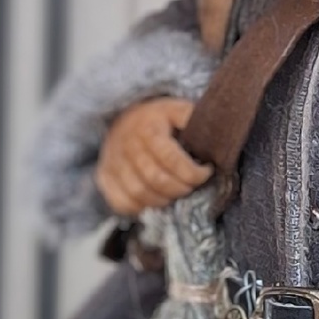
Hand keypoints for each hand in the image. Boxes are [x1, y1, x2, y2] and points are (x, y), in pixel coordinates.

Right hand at [96, 98, 210, 217]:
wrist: (126, 117)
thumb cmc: (162, 119)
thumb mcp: (179, 110)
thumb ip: (195, 119)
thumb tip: (214, 134)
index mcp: (148, 127)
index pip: (171, 158)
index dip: (193, 172)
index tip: (206, 171)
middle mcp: (126, 144)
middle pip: (155, 180)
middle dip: (181, 189)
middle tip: (192, 186)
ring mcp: (112, 161)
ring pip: (139, 194)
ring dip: (164, 200)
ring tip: (176, 192)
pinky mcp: (104, 177)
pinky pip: (122, 203)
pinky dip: (142, 208)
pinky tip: (156, 199)